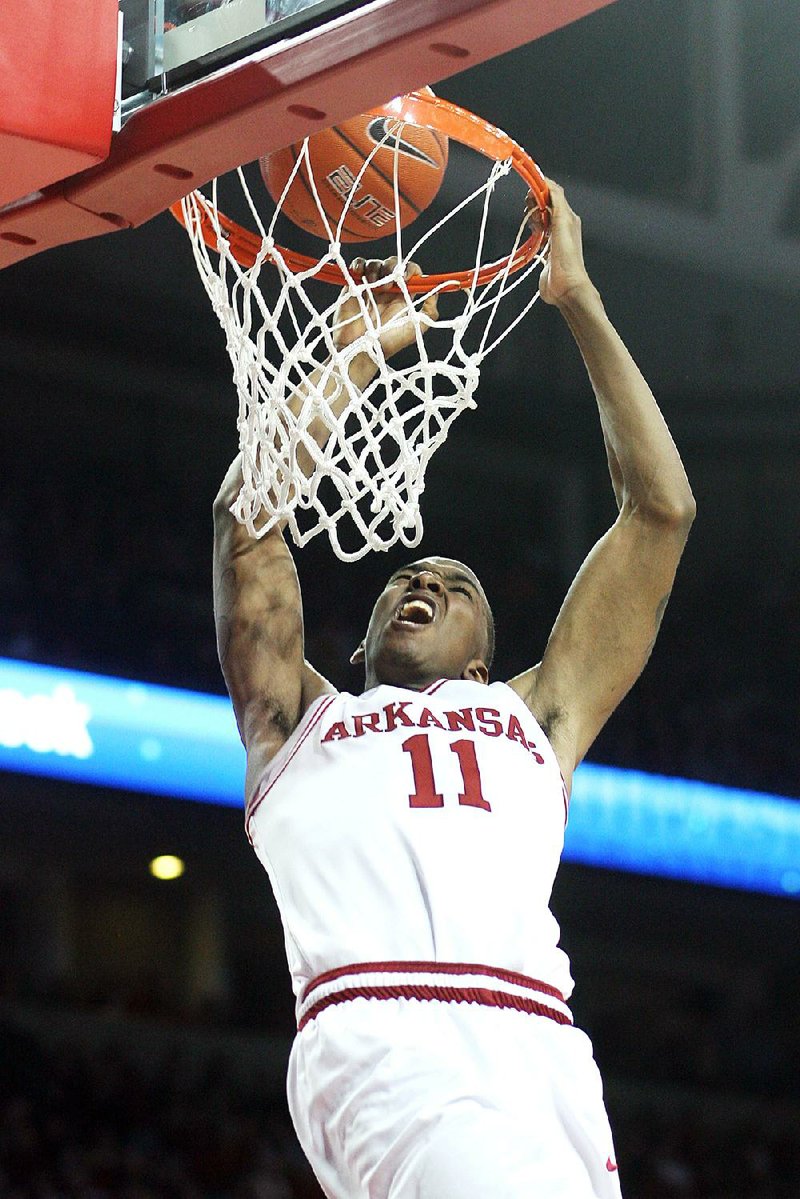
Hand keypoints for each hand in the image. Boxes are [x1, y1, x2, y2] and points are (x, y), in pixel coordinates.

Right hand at [333, 256, 437, 361]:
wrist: (361, 350)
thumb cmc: (387, 344)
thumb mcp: (414, 331)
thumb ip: (429, 313)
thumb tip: (436, 292)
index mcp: (404, 296)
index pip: (411, 272)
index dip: (409, 270)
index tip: (405, 278)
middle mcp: (388, 289)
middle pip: (393, 264)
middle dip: (392, 267)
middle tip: (388, 283)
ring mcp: (371, 287)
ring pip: (376, 263)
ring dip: (376, 268)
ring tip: (374, 285)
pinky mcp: (354, 286)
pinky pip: (358, 266)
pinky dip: (359, 265)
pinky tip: (360, 273)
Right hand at [529, 180, 593, 308]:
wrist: (566, 286)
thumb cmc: (567, 257)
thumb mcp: (563, 221)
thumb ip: (556, 200)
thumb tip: (548, 182)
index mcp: (568, 216)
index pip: (554, 193)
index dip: (540, 188)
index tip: (528, 188)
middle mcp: (562, 225)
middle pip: (545, 205)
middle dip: (534, 203)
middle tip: (530, 210)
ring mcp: (554, 238)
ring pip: (540, 218)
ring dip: (533, 217)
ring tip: (533, 225)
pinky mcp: (546, 250)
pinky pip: (537, 234)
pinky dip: (532, 230)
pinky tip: (531, 234)